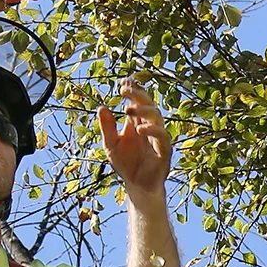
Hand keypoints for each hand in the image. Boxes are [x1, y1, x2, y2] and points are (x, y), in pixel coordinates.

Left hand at [98, 79, 171, 203]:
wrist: (137, 185)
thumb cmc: (126, 163)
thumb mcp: (111, 144)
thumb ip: (107, 127)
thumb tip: (102, 107)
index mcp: (137, 122)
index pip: (137, 102)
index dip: (133, 90)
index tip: (124, 81)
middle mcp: (149, 126)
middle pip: (148, 104)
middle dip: (137, 95)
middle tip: (124, 90)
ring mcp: (158, 137)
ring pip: (156, 116)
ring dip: (143, 110)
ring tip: (127, 108)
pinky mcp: (164, 150)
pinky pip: (162, 137)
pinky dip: (152, 130)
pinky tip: (139, 129)